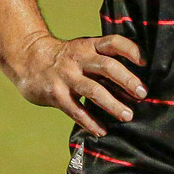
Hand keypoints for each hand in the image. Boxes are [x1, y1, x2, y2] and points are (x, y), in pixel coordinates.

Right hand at [11, 33, 145, 137]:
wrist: (29, 61)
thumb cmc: (66, 60)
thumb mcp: (84, 52)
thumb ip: (104, 65)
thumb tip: (134, 87)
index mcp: (89, 46)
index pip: (112, 42)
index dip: (130, 50)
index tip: (143, 62)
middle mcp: (78, 58)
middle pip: (106, 66)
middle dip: (126, 80)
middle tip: (142, 93)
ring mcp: (66, 76)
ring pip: (93, 90)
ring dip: (112, 104)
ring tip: (128, 116)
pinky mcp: (56, 94)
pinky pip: (76, 110)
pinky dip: (90, 121)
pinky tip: (102, 131)